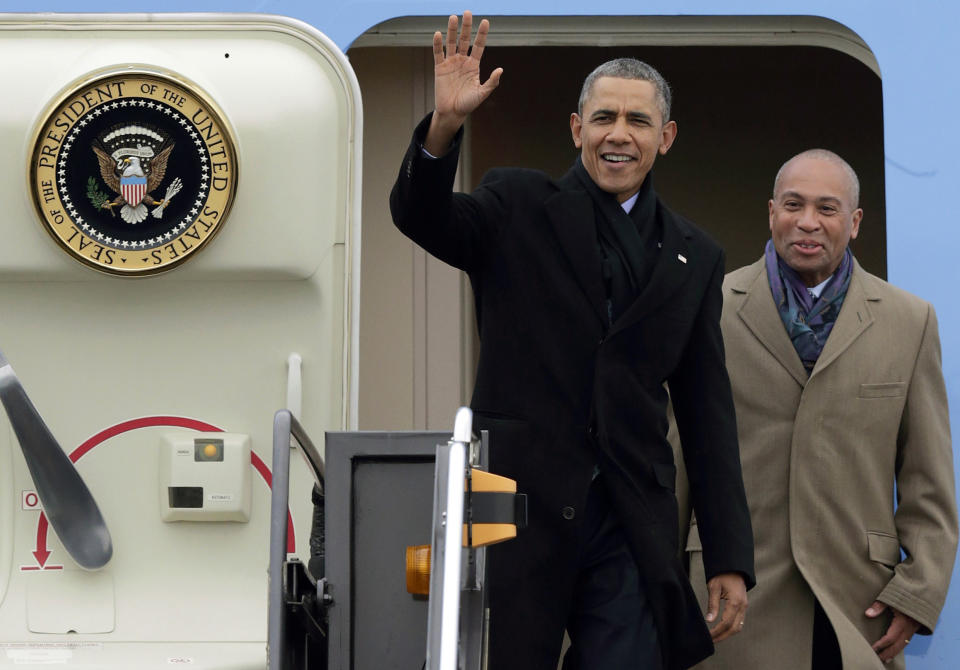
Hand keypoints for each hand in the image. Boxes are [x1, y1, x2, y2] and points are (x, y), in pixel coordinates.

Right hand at [424, 11, 502, 154]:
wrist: (452, 113)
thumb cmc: (468, 104)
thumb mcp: (482, 94)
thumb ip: (491, 82)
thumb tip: (500, 70)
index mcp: (474, 65)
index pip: (479, 46)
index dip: (482, 34)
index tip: (486, 21)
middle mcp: (462, 61)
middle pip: (465, 40)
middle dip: (466, 27)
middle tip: (467, 12)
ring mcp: (451, 63)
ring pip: (451, 43)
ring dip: (452, 31)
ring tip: (453, 17)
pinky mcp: (440, 68)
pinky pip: (438, 53)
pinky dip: (437, 44)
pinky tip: (438, 34)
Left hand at [705, 572, 747, 641]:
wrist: (733, 566)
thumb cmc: (722, 575)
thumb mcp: (714, 587)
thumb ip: (712, 604)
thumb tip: (708, 620)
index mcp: (735, 602)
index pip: (726, 623)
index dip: (717, 631)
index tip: (708, 636)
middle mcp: (742, 606)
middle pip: (734, 628)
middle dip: (722, 636)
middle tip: (711, 641)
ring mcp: (744, 607)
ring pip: (738, 626)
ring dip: (727, 634)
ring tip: (715, 637)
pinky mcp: (743, 606)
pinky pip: (739, 621)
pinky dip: (731, 628)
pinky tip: (722, 629)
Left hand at [866, 601, 920, 662]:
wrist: (923, 595)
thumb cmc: (904, 595)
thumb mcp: (891, 597)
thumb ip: (879, 606)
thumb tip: (868, 614)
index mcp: (903, 622)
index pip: (890, 638)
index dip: (881, 645)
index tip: (872, 648)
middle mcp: (909, 629)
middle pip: (897, 645)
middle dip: (887, 653)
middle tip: (877, 659)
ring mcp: (912, 630)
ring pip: (903, 645)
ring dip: (894, 652)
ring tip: (885, 659)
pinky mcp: (913, 629)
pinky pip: (906, 641)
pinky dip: (899, 647)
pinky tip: (894, 650)